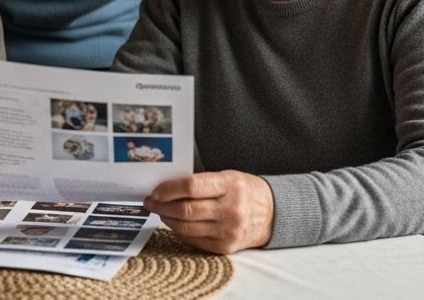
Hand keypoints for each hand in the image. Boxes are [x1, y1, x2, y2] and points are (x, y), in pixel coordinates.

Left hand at [144, 170, 273, 253]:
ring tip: (160, 211)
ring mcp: (229, 230)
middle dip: (162, 205)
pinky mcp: (226, 246)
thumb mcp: (228, 177)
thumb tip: (167, 187)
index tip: (156, 190)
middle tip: (151, 201)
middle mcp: (231, 209)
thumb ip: (201, 182)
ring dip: (167, 219)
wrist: (271, 214)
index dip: (169, 189)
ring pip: (186, 227)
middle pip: (186, 209)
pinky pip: (194, 240)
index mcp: (231, 185)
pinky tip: (174, 223)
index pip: (191, 186)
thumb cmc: (244, 191)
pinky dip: (179, 231)